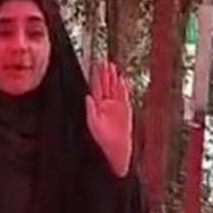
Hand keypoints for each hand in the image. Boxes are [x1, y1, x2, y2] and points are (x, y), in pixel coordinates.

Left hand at [85, 61, 132, 177]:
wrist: (115, 151)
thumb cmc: (101, 140)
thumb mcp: (93, 125)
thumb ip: (91, 110)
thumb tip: (87, 97)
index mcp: (96, 107)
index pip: (96, 88)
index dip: (96, 77)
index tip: (96, 66)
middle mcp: (105, 105)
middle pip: (105, 86)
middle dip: (105, 74)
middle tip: (104, 61)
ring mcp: (115, 107)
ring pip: (114, 89)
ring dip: (114, 78)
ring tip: (113, 66)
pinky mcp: (125, 111)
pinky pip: (124, 97)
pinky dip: (123, 88)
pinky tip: (122, 80)